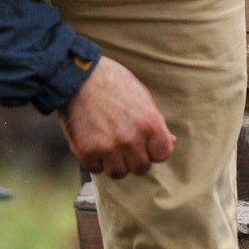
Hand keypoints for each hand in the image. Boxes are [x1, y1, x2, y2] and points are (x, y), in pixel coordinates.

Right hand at [60, 56, 175, 178]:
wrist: (78, 75)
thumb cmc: (112, 83)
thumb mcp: (142, 97)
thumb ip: (156, 122)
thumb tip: (170, 142)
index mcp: (150, 123)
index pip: (162, 155)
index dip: (153, 150)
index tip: (144, 143)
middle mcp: (131, 138)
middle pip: (141, 168)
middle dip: (134, 158)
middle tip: (123, 143)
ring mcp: (108, 146)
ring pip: (118, 173)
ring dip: (114, 162)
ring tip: (107, 144)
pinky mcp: (86, 151)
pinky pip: (95, 169)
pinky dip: (94, 159)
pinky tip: (92, 142)